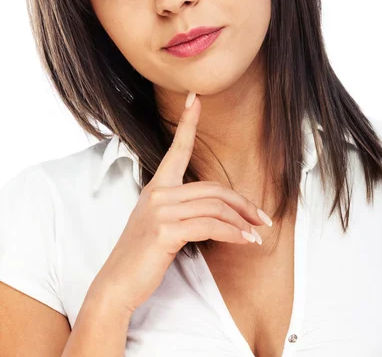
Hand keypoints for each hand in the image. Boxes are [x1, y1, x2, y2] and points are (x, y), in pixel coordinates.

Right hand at [92, 92, 271, 314]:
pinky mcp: (166, 231)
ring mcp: (161, 210)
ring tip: (257, 235)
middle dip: (243, 203)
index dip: (187, 123)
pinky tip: (245, 241)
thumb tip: (215, 210)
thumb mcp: (159, 223)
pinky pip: (211, 226)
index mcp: (157, 186)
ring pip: (215, 208)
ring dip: (242, 223)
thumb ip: (181, 208)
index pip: (176, 149)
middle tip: (262, 218)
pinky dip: (233, 234)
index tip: (195, 99)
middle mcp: (158, 193)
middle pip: (213, 189)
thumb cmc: (142, 254)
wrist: (117, 282)